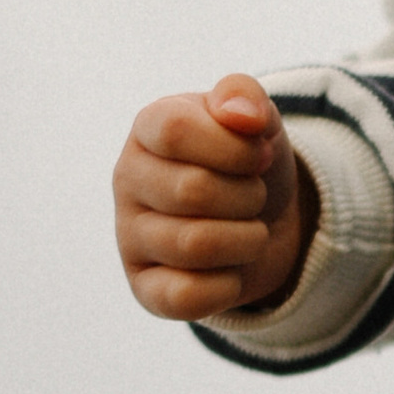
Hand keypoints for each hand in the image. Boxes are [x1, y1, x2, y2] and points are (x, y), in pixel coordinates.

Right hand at [113, 75, 317, 321]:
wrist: (265, 219)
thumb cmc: (248, 161)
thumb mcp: (257, 119)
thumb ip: (245, 96)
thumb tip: (240, 115)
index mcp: (148, 129)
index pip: (174, 131)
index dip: (233, 148)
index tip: (258, 155)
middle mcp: (127, 181)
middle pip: (193, 192)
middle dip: (249, 196)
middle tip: (255, 196)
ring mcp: (130, 237)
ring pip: (195, 245)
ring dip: (247, 240)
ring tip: (248, 231)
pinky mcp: (145, 288)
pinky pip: (185, 297)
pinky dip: (228, 285)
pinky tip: (232, 269)